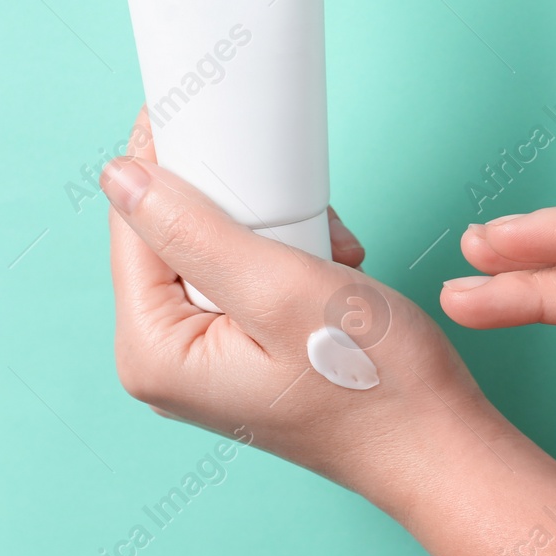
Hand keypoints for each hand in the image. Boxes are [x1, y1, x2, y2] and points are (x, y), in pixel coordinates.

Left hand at [103, 110, 487, 506]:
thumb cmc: (374, 384)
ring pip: (216, 251)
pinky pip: (245, 278)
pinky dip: (289, 260)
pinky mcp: (240, 356)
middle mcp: (165, 363)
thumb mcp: (282, 288)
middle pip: (172, 237)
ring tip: (327, 257)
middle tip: (300, 215)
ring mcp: (202, 363)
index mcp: (153, 352)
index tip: (199, 109)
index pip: (133, 226)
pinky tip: (332, 273)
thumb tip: (118, 177)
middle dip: (237, 207)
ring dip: (273, 233)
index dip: (162, 161)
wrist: (438, 446)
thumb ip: (194, 230)